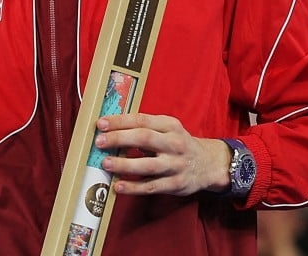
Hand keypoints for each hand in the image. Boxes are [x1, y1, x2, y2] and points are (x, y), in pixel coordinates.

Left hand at [94, 113, 229, 196]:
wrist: (208, 164)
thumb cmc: (179, 144)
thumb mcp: (168, 129)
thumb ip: (145, 128)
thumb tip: (111, 130)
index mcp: (170, 125)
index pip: (142, 120)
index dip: (120, 121)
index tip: (100, 123)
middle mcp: (174, 143)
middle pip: (144, 138)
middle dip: (119, 139)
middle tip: (99, 141)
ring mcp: (176, 165)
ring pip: (147, 165)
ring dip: (124, 164)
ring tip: (105, 163)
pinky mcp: (175, 184)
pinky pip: (151, 187)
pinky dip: (134, 187)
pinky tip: (118, 186)